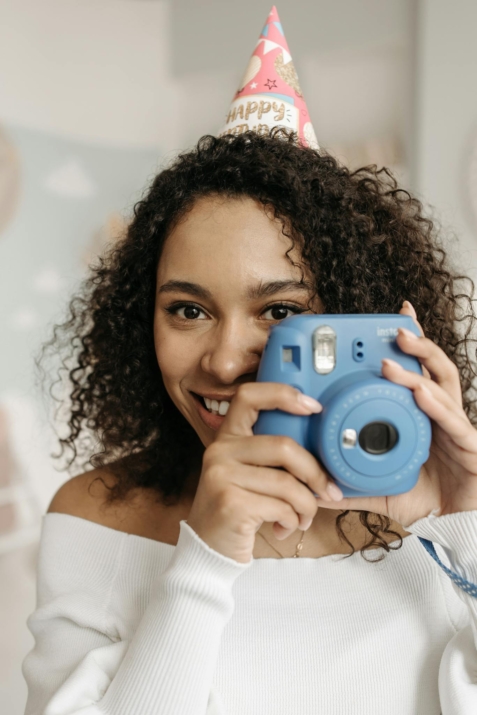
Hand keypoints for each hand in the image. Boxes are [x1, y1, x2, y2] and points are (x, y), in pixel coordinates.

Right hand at [186, 383, 341, 562]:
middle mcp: (219, 451)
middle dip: (315, 472)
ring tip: (303, 518)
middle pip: (283, 446)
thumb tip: (325, 451)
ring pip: (288, 483)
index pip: (248, 396)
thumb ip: (273, 457)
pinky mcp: (231, 504)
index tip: (313, 406)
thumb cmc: (239, 509)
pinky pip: (282, 507)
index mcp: (226, 437)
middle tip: (328, 491)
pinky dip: (293, 521)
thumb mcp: (248, 474)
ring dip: (306, 506)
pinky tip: (284, 528)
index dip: (283, 394)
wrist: (208, 549)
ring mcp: (222, 477)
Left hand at [314, 300, 476, 527]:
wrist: (455, 527)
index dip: (409, 348)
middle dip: (418, 344)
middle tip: (396, 328)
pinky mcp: (469, 446)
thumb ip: (348, 484)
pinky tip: (420, 394)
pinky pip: (454, 422)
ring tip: (392, 361)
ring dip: (418, 369)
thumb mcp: (379, 488)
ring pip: (443, 387)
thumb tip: (313, 486)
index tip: (392, 324)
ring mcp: (456, 428)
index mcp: (422, 417)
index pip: (417, 373)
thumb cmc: (424, 498)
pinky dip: (436, 406)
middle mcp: (440, 415)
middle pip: (434, 368)